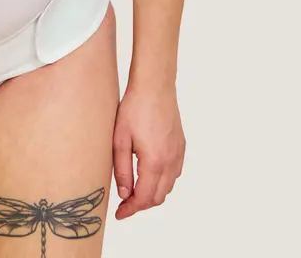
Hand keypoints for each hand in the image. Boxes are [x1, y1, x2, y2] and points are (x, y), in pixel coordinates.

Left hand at [112, 83, 185, 218]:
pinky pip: (174, 173)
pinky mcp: (181, 146)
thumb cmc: (135, 108)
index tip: (120, 214)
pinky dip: (163, 181)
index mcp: (154, 162)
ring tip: (134, 189)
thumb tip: (124, 193)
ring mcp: (178, 154)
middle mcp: (170, 162)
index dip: (131, 209)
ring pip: (168, 186)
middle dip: (141, 204)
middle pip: (158, 196)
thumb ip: (121, 169)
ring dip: (152, 193)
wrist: (155, 86)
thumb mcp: (120, 139)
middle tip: (124, 203)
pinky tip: (150, 174)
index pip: (144, 198)